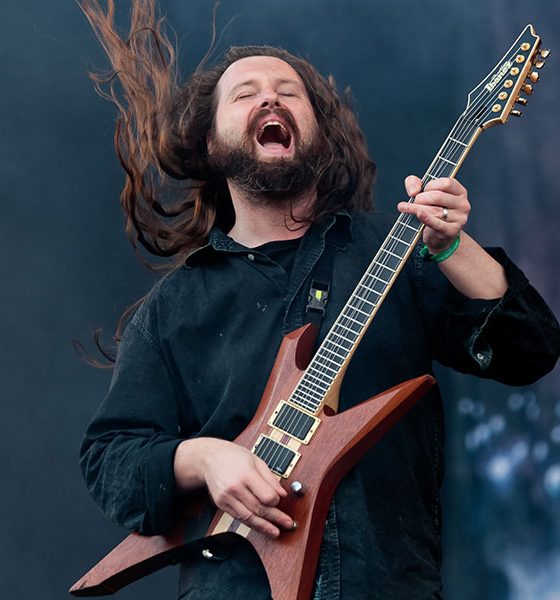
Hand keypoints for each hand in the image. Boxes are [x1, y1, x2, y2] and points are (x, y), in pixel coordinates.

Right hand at [174, 438, 292, 537]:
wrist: (210, 458)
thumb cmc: (233, 456)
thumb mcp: (256, 460)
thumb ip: (270, 478)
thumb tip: (282, 494)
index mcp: (246, 474)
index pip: (266, 496)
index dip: (276, 501)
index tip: (280, 500)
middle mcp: (235, 488)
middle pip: (259, 509)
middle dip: (275, 518)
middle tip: (287, 523)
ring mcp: (226, 498)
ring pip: (248, 517)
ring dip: (264, 527)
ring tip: (275, 532)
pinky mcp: (221, 505)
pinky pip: (238, 518)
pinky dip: (251, 524)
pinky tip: (260, 527)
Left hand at [397, 175, 470, 253]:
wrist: (439, 236)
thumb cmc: (433, 211)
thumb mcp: (425, 194)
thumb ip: (415, 184)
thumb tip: (413, 190)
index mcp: (460, 192)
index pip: (446, 183)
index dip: (430, 185)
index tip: (422, 191)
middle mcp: (463, 204)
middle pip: (438, 196)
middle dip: (421, 198)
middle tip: (414, 202)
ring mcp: (459, 219)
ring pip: (434, 210)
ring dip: (416, 208)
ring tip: (405, 208)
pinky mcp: (451, 231)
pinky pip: (436, 223)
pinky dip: (425, 218)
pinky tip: (417, 213)